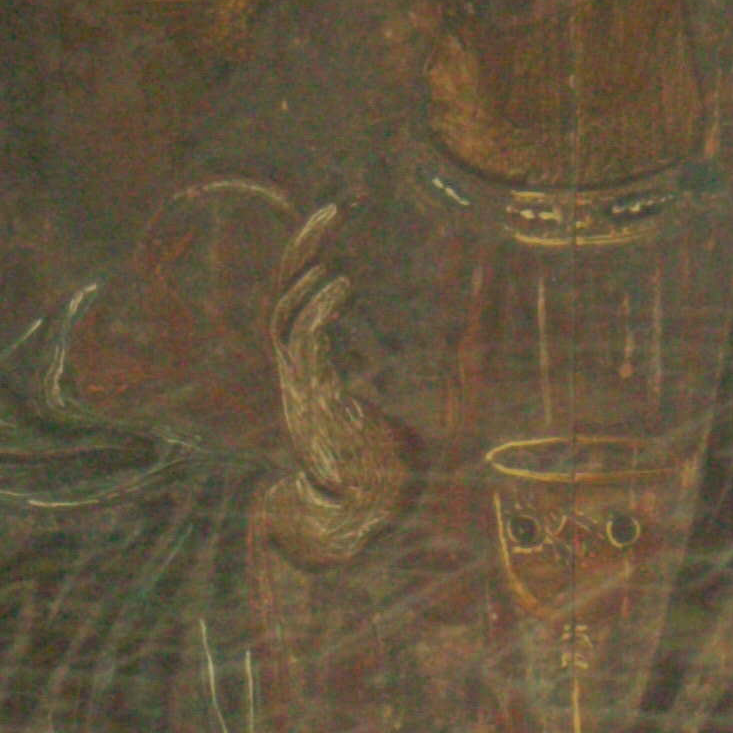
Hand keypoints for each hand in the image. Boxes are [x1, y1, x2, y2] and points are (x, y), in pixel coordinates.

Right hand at [255, 204, 412, 567]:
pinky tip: (346, 284)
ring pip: (282, 311)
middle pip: (282, 296)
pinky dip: (319, 309)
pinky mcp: (308, 398)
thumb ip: (399, 395)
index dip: (308, 265)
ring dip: (303, 267)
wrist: (352, 523)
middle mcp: (295, 373)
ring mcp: (297, 385)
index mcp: (307, 372)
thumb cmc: (373, 478)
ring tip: (331, 230)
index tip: (333, 229)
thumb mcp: (388, 418)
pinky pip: (303, 343)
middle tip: (330, 209)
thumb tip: (449, 380)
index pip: (297, 305)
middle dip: (301, 250)